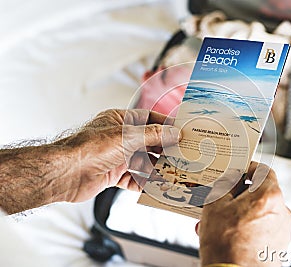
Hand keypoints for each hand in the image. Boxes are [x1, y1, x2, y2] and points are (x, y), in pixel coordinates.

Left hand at [59, 109, 179, 202]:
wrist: (66, 173)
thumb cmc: (91, 148)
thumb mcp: (127, 137)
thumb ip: (153, 135)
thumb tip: (174, 133)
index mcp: (119, 121)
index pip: (148, 119)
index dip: (165, 124)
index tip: (181, 130)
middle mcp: (119, 138)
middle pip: (148, 142)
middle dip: (164, 148)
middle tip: (182, 154)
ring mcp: (116, 157)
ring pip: (143, 161)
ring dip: (157, 168)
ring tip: (174, 172)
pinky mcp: (113, 174)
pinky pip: (134, 178)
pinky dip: (144, 183)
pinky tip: (156, 186)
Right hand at [197, 162, 290, 266]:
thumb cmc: (226, 244)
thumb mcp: (216, 204)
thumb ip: (226, 185)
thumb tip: (231, 180)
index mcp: (269, 196)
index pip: (263, 170)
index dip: (248, 168)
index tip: (239, 171)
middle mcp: (282, 211)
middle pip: (261, 192)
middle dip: (240, 195)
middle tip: (223, 199)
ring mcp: (282, 230)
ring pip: (260, 212)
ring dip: (240, 213)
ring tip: (219, 222)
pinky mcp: (279, 246)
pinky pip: (263, 228)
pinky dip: (248, 227)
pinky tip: (227, 234)